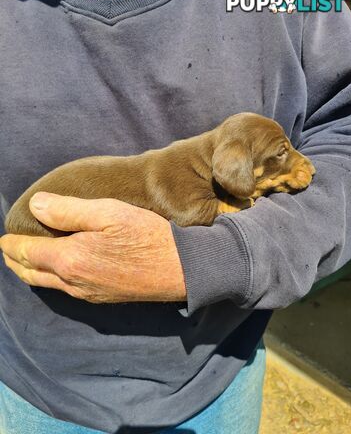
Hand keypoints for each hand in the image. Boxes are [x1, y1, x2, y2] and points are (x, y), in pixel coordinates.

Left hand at [0, 193, 186, 302]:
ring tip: (26, 259)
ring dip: (30, 271)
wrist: (179, 269)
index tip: (4, 236)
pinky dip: (50, 279)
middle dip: (14, 261)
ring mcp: (86, 293)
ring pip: (46, 284)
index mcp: (70, 259)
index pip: (25, 252)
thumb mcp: (108, 212)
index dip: (10, 243)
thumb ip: (68, 210)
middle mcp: (73, 282)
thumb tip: (35, 205)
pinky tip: (58, 270)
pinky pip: (64, 290)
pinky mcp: (100, 298)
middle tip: (8, 248)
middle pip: (30, 273)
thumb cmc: (146, 236)